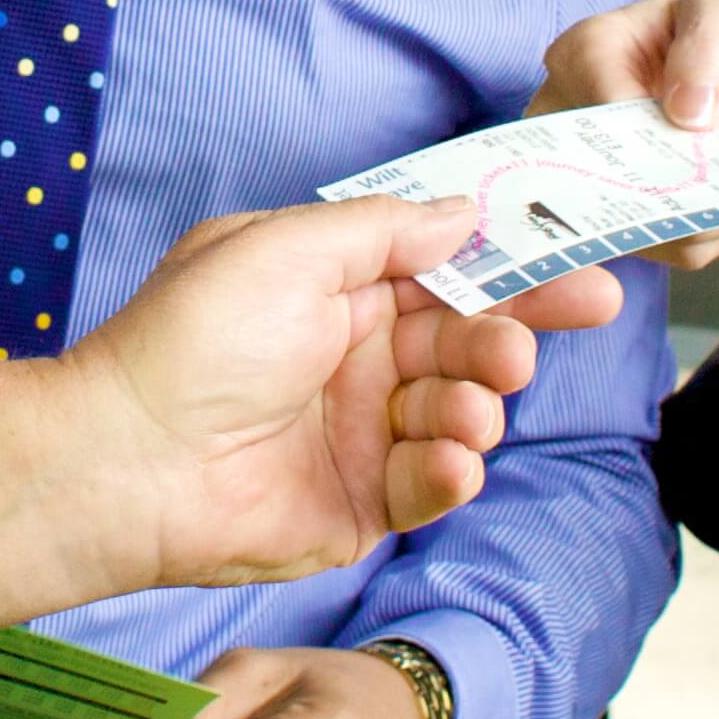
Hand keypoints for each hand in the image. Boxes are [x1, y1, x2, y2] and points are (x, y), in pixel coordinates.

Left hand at [66, 201, 621, 592]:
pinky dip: (451, 471)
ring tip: (461, 410)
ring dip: (474, 408)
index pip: (450, 274)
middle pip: (467, 343)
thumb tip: (464, 213)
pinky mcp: (360, 505)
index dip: (519, 274)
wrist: (130, 459)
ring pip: (460, 414)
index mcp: (338, 289)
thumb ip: (386, 229)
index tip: (588, 277)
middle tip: (513, 353)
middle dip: (506, 343)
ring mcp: (360, 434)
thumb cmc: (192, 340)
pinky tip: (449, 459)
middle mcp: (355, 358)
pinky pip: (432, 485)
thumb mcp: (289, 248)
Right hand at [530, 0, 718, 264]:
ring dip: (698, 214)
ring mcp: (587, 177)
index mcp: (583, 55)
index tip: (702, 136)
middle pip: (595, 177)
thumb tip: (688, 113)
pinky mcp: (623, 222)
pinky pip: (665, 247)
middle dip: (668, 185)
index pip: (600, 108)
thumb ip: (707, 46)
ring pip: (634, 225)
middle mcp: (566, 122)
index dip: (651, 134)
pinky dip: (710, 231)